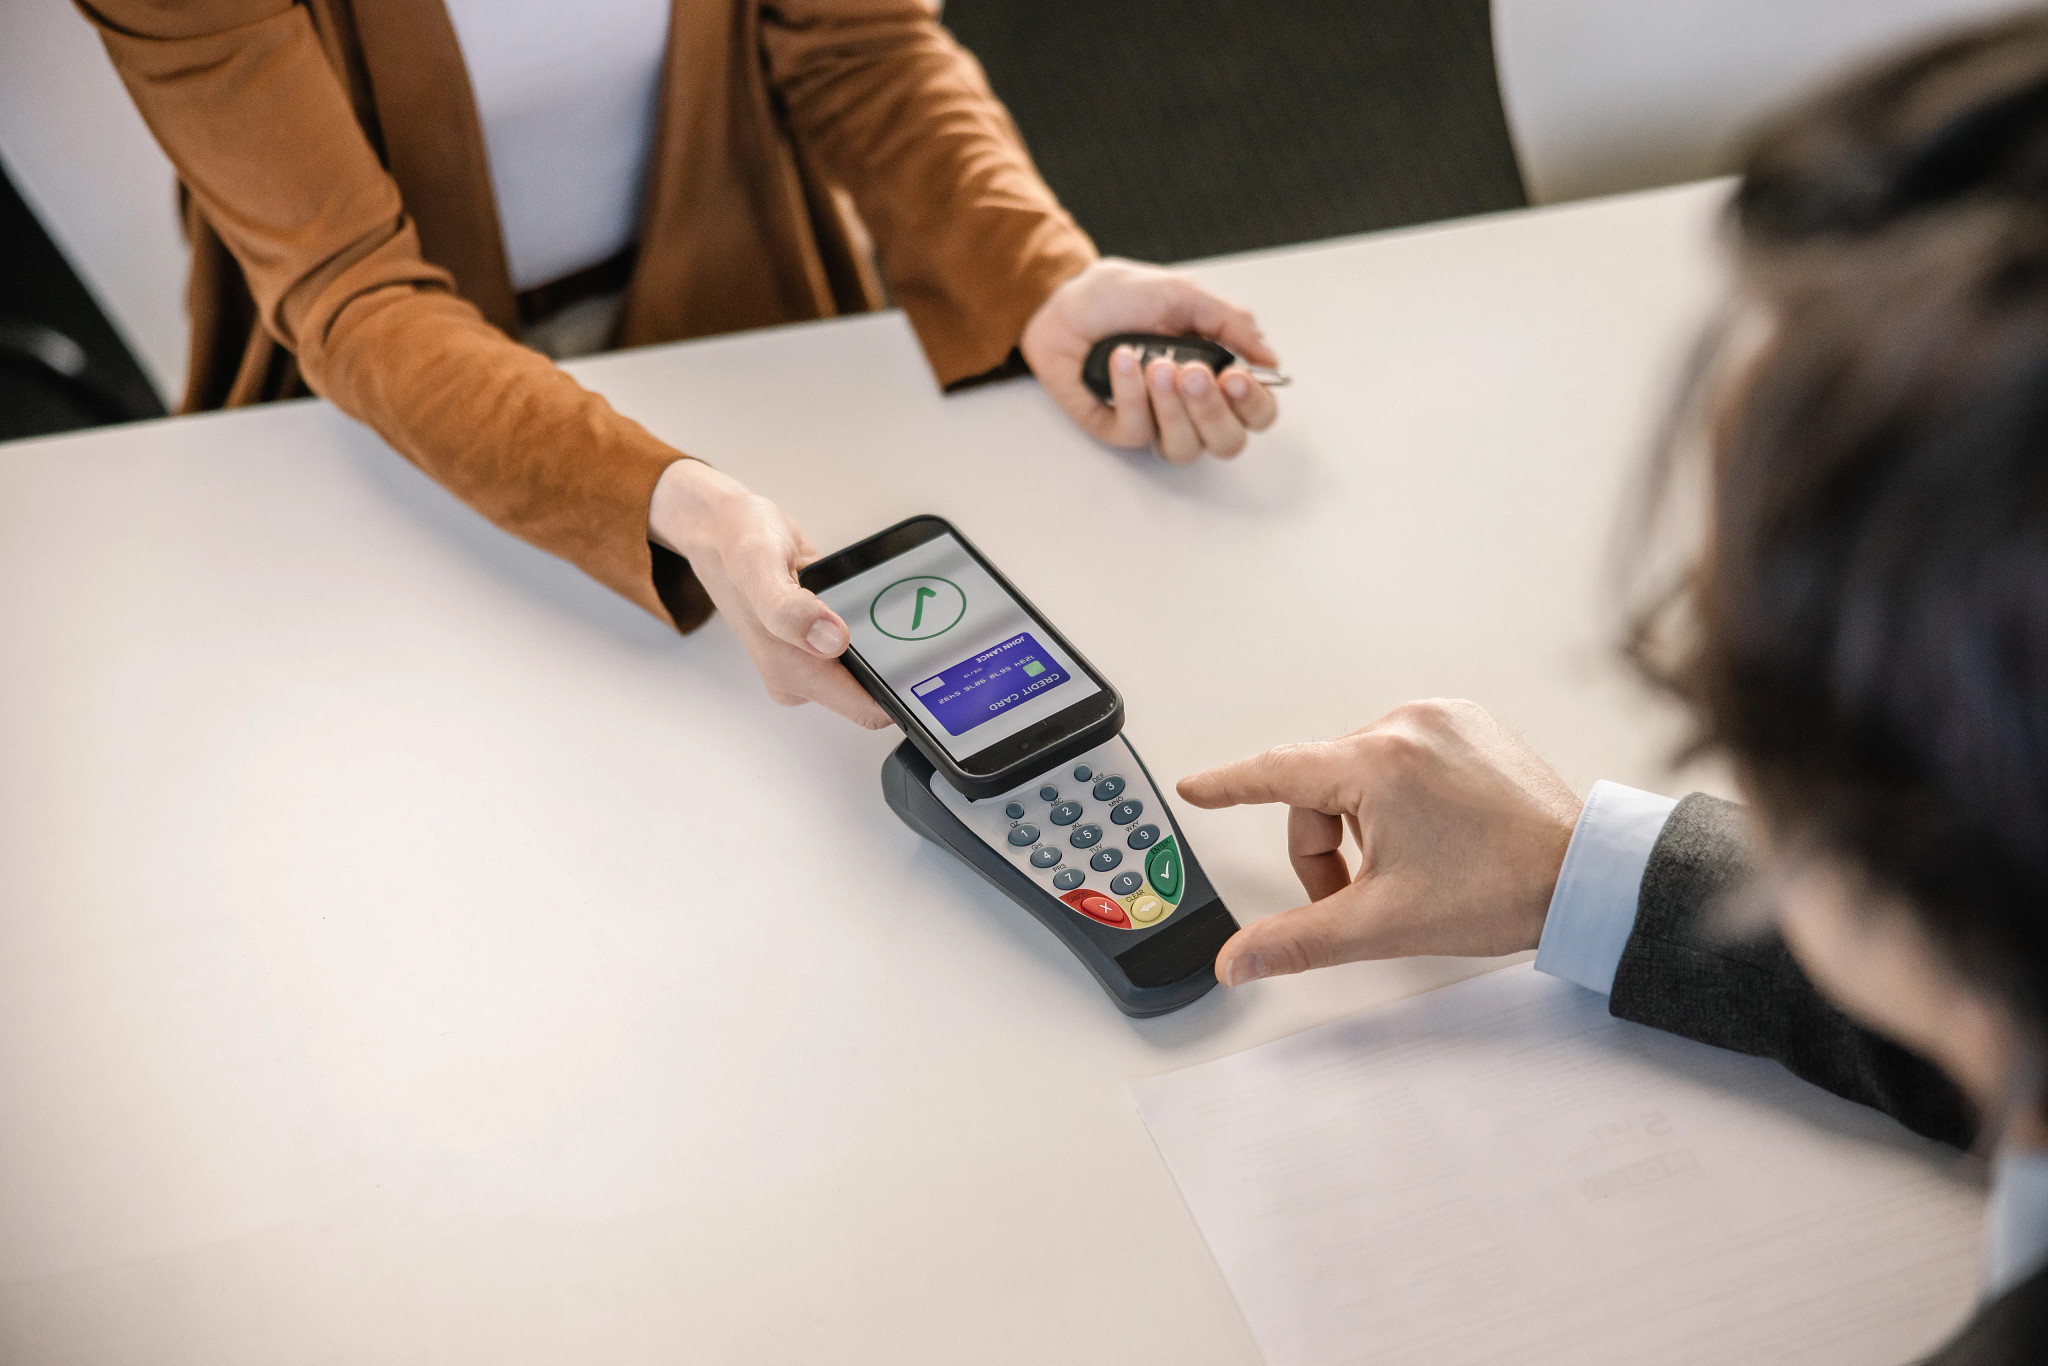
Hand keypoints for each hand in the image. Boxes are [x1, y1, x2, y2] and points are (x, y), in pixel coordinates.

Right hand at [649, 459, 890, 729]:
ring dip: (889, 639)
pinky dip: (874, 621)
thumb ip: (788, 610)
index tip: (928, 665)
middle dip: (899, 660)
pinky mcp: (821, 638)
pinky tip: (869, 596)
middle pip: (876, 688)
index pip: (867, 708)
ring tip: (888, 603)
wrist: (724, 527)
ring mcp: (812, 657)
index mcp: (791, 672)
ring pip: (873, 663)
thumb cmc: (738, 542)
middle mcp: (802, 673)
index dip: (902, 693)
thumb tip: (831, 640)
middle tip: (911, 621)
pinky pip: (864, 640)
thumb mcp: (758, 565)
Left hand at [1019, 258, 1280, 462]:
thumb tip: (1269, 359)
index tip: (1235, 375)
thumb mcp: (1185, 295)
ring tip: (1155, 363)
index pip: (1256, 412)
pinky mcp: (1119, 429)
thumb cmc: (1123, 297)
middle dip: (1212, 410)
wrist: (1067, 301)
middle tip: (1191, 372)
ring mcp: (1156, 422)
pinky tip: (1121, 358)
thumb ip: (1232, 324)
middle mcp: (1192, 407)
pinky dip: (1131, 393)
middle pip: (1227, 442)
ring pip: (1185, 448)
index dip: (1253, 403)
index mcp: (1217, 375)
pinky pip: (1138, 431)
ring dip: (1173, 407)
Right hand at [1176, 699, 1581, 985]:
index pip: (1276, 771)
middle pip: (1321, 786)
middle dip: (1327, 847)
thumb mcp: (1383, 923)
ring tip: (1411, 864)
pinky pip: (1403, 755)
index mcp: (1378, 762)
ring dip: (1364, 822)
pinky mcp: (1468, 724)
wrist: (1586, 876)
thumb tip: (1237, 962)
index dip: (1228, 786)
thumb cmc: (1503, 889)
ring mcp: (1442, 719)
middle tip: (1360, 895)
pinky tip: (1435, 833)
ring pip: (1360, 772)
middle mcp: (1407, 724)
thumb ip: (1297, 940)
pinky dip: (1400, 795)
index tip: (1197, 788)